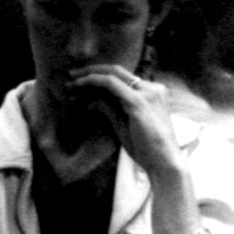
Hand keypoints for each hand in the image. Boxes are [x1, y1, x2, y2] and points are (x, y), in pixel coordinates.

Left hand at [62, 65, 206, 179]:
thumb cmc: (148, 149)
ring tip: (70, 84)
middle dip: (90, 70)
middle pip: (117, 70)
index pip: (124, 78)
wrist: (164, 163)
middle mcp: (153, 89)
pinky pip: (109, 84)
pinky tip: (77, 87)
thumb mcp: (125, 125)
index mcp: (154, 93)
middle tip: (70, 75)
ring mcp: (147, 93)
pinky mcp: (138, 101)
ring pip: (111, 75)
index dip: (100, 75)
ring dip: (87, 77)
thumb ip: (112, 109)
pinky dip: (91, 82)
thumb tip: (93, 100)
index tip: (81, 80)